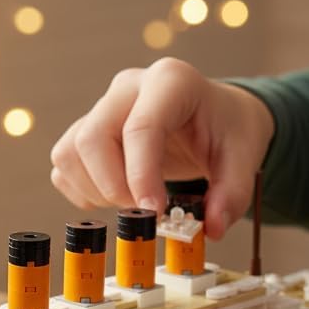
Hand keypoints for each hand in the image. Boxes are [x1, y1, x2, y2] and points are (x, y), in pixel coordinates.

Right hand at [50, 58, 274, 239]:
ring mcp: (101, 108)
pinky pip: (64, 166)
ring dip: (95, 191)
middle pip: (92, 138)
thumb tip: (212, 228)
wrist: (213, 116)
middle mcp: (128, 88)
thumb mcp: (244, 156)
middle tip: (143, 211)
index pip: (141, 127)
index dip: (141, 175)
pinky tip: (114, 196)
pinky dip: (83, 190)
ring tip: (132, 201)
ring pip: (70, 153)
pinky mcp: (84, 131)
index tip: (154, 212)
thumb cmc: (226, 129)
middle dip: (112, 186)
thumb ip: (232, 193)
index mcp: (171, 81)